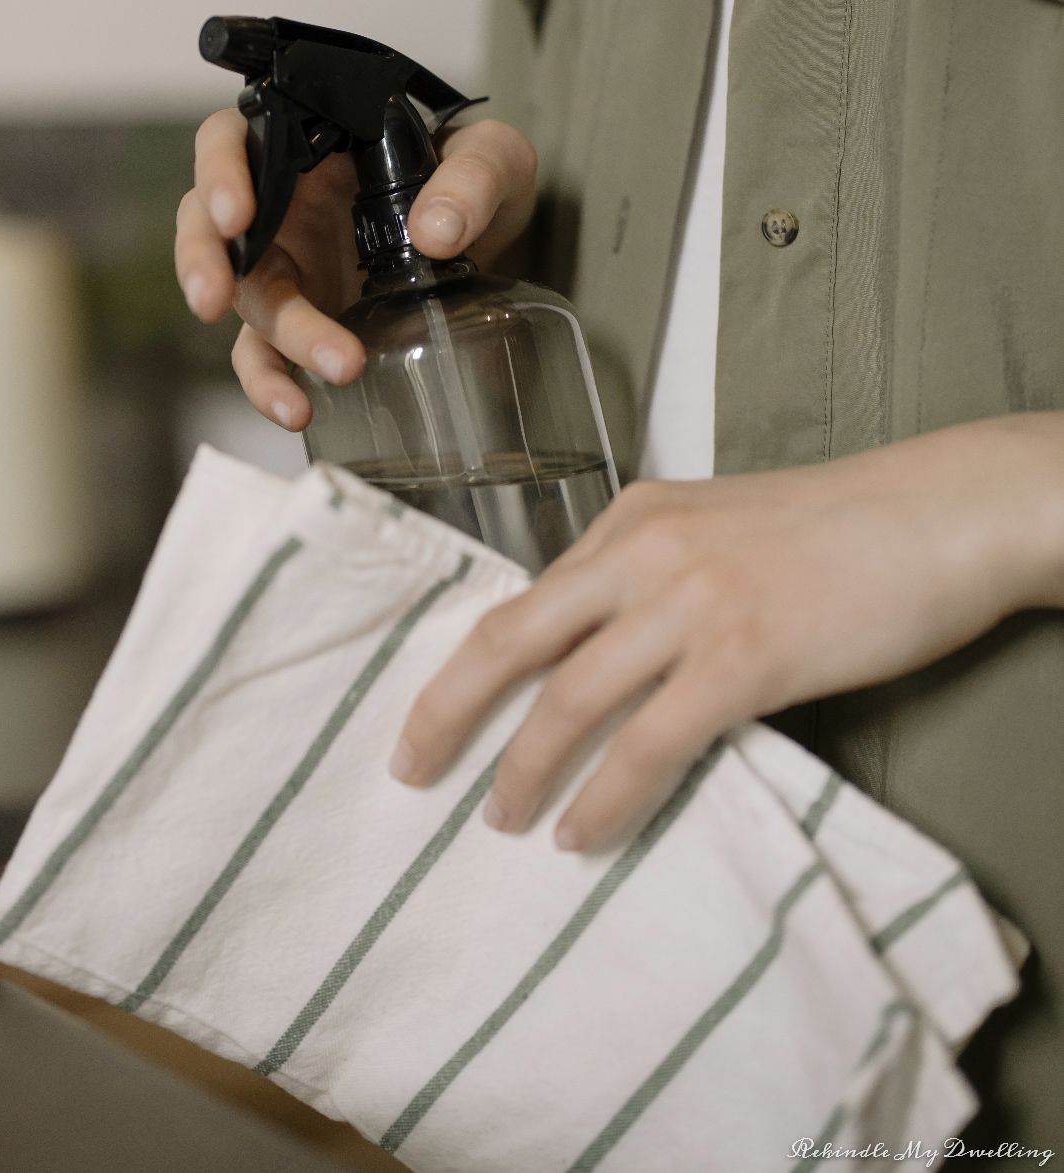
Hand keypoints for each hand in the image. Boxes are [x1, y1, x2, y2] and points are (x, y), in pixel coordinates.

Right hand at [174, 112, 536, 430]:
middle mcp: (282, 201)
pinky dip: (272, 384)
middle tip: (216, 297)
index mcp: (308, 143)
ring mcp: (288, 265)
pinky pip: (266, 355)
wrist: (494, 236)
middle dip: (205, 262)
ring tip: (308, 381)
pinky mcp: (302, 319)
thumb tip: (436, 232)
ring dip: (268, 341)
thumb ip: (473, 178)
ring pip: (243, 298)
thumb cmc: (476, 178)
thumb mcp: (493, 159)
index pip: (234, 139)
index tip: (236, 213)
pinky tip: (298, 410)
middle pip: (210, 224)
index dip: (219, 172)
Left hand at [390, 413, 1063, 850]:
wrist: (935, 515)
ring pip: (570, 698)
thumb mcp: (721, 527)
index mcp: (634, 515)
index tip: (435, 712)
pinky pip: (649, 742)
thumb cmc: (839, 527)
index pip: (529, 598)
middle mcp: (644, 550)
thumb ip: (654, 574)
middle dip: (448, 709)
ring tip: (502, 819)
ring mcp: (690, 603)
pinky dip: (606, 795)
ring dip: (524, 769)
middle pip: (514, 638)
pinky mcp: (743, 657)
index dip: (471, 664)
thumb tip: (602, 650)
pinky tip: (583, 832)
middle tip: (411, 768)